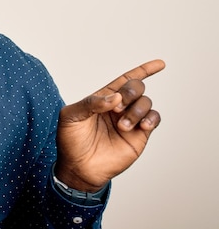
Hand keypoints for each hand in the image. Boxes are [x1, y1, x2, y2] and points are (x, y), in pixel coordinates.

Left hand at [55, 59, 164, 191]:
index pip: (125, 80)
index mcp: (102, 98)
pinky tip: (142, 126)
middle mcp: (119, 107)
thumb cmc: (71, 140)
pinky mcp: (139, 135)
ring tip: (123, 126)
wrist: (79, 167)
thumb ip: (90, 103)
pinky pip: (154, 119)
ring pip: (146, 102)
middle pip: (136, 87)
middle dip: (131, 92)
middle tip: (117, 108)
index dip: (142, 70)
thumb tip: (116, 97)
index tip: (160, 64)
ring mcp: (130, 120)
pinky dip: (151, 118)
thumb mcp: (71, 116)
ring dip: (136, 110)